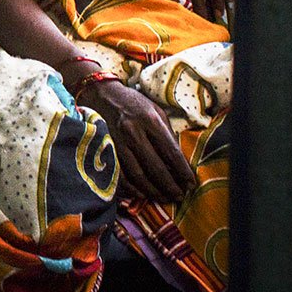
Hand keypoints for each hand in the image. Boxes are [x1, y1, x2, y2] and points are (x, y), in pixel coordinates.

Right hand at [81, 79, 194, 202]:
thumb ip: (167, 133)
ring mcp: (117, 142)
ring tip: (165, 198)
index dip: (183, 172)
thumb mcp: (155, 110)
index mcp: (150, 120)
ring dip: (154, 191)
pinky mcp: (104, 149)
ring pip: (138, 175)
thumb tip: (179, 160)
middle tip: (180, 196)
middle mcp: (133, 132)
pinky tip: (142, 194)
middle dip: (170, 186)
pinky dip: (132, 189)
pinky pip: (120, 175)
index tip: (191, 184)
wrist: (100, 94)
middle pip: (155, 168)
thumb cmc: (132, 102)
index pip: (171, 152)